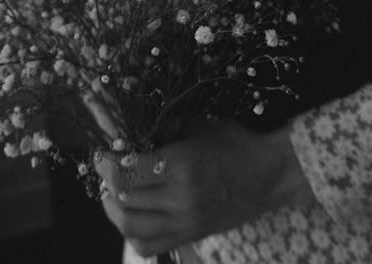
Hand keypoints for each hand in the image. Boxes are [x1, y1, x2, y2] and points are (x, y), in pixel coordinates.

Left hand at [95, 120, 314, 257]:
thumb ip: (166, 127)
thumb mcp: (201, 125)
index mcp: (183, 165)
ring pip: (130, 226)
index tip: (101, 152)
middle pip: (124, 198)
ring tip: (111, 192)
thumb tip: (133, 127)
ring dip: (113, 208)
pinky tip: (130, 215)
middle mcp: (181, 198)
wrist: (270, 175)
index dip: (106, 162)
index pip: (127, 171)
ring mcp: (185, 222)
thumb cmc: (236, 143)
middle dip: (105, 182)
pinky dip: (132, 233)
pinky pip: (149, 245)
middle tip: (104, 168)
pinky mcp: (190, 236)